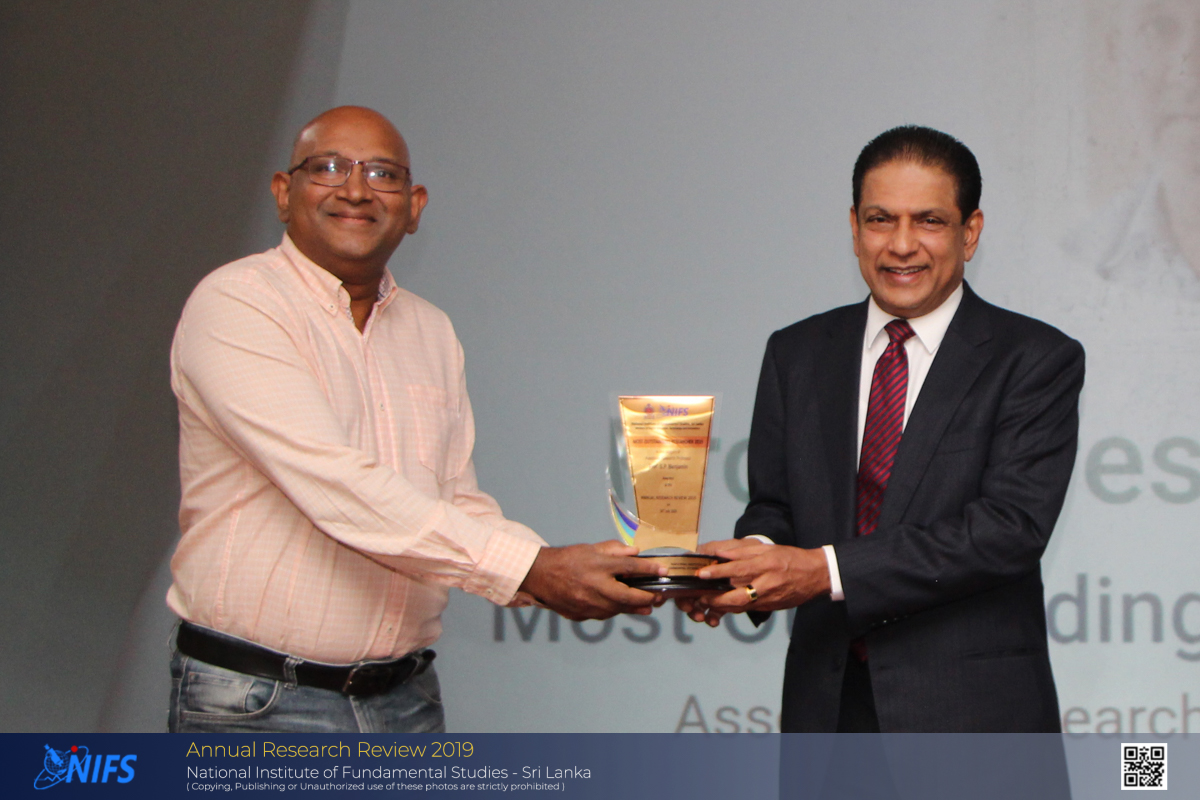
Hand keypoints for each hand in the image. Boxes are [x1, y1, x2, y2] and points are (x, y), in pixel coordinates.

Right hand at [518, 541, 664, 620]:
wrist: (539, 576)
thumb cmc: (566, 560)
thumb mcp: (590, 549)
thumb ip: (614, 550)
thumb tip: (635, 552)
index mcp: (597, 566)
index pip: (629, 567)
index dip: (649, 569)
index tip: (662, 570)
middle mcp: (594, 586)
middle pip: (628, 596)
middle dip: (647, 598)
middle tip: (658, 597)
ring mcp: (587, 604)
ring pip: (617, 609)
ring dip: (633, 608)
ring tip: (646, 605)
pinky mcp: (581, 615)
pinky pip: (604, 614)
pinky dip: (615, 610)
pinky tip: (622, 607)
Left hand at [692, 539, 830, 614]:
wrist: (816, 574)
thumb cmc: (790, 558)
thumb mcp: (767, 549)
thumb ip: (742, 552)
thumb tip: (720, 553)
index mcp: (765, 564)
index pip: (737, 569)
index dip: (718, 572)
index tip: (702, 574)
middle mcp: (767, 583)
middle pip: (737, 595)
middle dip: (716, 598)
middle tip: (701, 596)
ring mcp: (770, 598)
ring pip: (742, 606)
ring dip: (722, 606)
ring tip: (707, 602)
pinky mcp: (771, 607)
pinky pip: (749, 609)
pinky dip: (734, 608)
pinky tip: (723, 605)